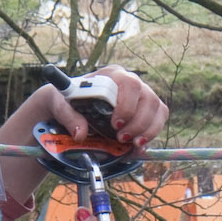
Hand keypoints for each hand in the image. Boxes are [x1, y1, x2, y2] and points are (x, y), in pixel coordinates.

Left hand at [45, 64, 169, 147]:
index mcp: (111, 75)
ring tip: (131, 144)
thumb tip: (80, 134)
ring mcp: (142, 94)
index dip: (127, 105)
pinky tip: (137, 145)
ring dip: (147, 130)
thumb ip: (69, 117)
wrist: (74, 106)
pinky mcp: (148, 109)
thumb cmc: (69, 101)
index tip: (115, 124)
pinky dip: (151, 134)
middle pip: (148, 97)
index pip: (129, 83)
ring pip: (157, 109)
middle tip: (121, 138)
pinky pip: (159, 119)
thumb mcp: (61, 105)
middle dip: (137, 122)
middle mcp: (131, 81)